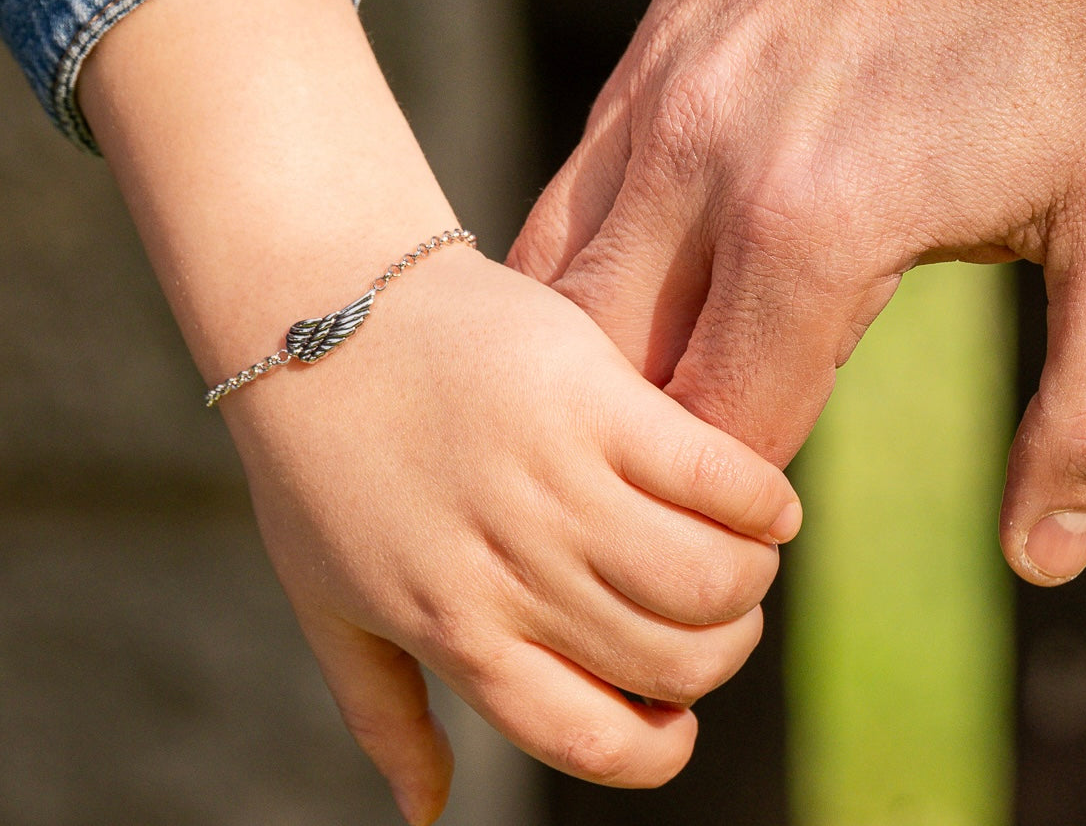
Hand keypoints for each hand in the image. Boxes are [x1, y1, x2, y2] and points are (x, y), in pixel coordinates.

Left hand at [77, 0, 799, 824]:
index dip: (661, 745)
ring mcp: (555, 484)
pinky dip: (764, 500)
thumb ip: (384, 716)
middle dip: (723, 650)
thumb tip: (428, 816)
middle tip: (724, 609)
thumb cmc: (318, 461)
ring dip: (751, 579)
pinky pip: (717, 475)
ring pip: (710, 577)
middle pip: (675, 660)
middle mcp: (513, 572)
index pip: (596, 740)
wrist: (320, 311)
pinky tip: (766, 499)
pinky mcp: (594, 399)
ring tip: (746, 551)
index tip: (678, 712)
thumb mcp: (329, 604)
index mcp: (456, 632)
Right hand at [511, 0, 1085, 585]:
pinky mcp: (656, 33)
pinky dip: (580, 265)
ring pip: (560, 278)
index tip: (745, 557)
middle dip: (636, 462)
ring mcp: (662, 87)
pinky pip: (576, 182)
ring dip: (590, 367)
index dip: (732, 519)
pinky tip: (614, 291)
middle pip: (610, 373)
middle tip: (663, 517)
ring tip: (614, 425)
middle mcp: (705, 162)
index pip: (726, 433)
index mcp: (819, 226)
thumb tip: (1045, 559)